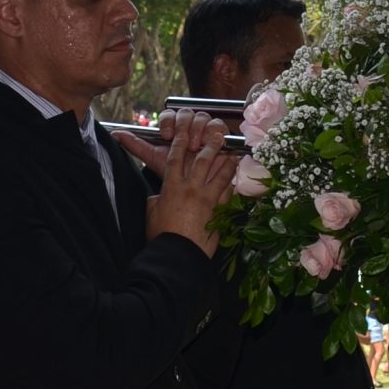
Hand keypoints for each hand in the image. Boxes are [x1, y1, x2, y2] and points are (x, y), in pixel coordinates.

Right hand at [130, 112, 240, 253]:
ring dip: (228, 162)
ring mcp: (207, 199)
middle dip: (210, 145)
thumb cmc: (162, 236)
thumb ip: (157, 199)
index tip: (183, 134)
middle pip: (202, 161)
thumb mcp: (152, 213)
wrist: (177, 254)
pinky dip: (232, 185)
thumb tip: (160, 196)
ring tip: (233, 154)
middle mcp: (191, 189)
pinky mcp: (219, 211)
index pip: (175, 159)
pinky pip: (228, 193)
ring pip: (221, 175)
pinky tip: (237, 179)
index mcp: (172, 188)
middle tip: (216, 135)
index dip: (179, 144)